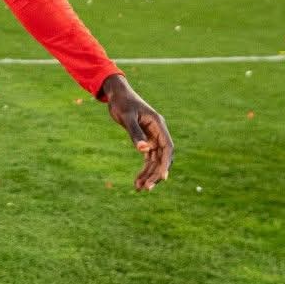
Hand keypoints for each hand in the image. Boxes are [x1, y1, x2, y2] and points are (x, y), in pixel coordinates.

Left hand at [97, 74, 173, 190]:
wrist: (117, 94)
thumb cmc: (122, 103)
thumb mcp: (127, 117)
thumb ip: (135, 133)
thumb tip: (144, 150)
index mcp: (158, 125)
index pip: (167, 147)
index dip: (166, 163)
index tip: (163, 177)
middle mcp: (158, 132)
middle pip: (162, 157)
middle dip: (156, 173)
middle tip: (146, 188)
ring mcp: (153, 137)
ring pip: (155, 160)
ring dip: (149, 174)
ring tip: (138, 188)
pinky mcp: (146, 140)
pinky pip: (148, 158)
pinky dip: (144, 169)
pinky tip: (137, 181)